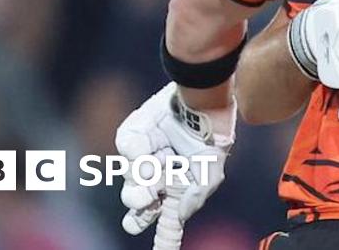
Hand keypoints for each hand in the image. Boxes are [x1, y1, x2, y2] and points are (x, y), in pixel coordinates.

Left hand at [114, 83, 233, 238]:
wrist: (201, 104)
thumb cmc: (210, 139)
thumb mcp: (210, 174)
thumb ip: (193, 199)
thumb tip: (177, 216)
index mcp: (175, 187)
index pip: (162, 218)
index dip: (160, 235)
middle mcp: (156, 175)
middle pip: (137, 204)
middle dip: (139, 209)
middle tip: (148, 200)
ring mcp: (142, 157)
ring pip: (130, 182)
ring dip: (144, 181)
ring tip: (160, 167)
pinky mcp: (132, 138)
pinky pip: (127, 154)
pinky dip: (139, 155)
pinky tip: (153, 149)